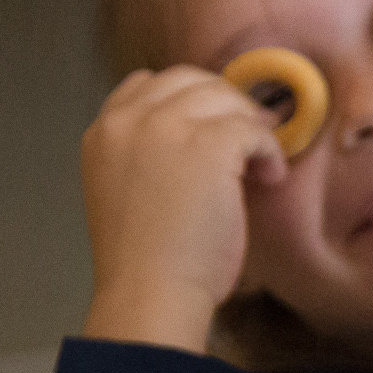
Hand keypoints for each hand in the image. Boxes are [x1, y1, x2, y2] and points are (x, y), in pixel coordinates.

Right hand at [80, 66, 287, 351]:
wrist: (151, 292)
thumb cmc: (147, 262)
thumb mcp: (127, 191)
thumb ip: (148, 156)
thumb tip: (198, 141)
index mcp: (103, 133)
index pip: (148, 84)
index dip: (189, 100)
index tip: (215, 126)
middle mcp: (129, 120)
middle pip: (189, 80)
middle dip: (225, 104)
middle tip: (251, 136)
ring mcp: (167, 127)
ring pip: (224, 97)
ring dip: (250, 126)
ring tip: (261, 162)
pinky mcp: (208, 144)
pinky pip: (253, 128)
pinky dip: (269, 151)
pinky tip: (269, 177)